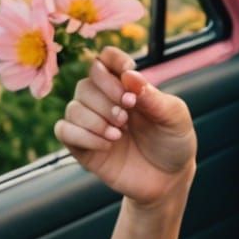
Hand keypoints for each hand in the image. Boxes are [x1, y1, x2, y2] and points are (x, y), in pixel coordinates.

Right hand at [53, 46, 196, 206]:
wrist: (169, 179)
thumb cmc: (174, 142)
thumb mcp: (175, 117)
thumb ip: (153, 97)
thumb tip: (129, 75)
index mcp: (127, 87)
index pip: (106, 59)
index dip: (112, 60)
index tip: (127, 72)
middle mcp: (105, 101)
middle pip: (86, 83)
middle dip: (106, 97)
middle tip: (126, 115)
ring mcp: (92, 123)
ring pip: (73, 108)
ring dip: (95, 120)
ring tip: (119, 134)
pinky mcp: (82, 146)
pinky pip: (63, 131)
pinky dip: (82, 135)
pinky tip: (107, 145)